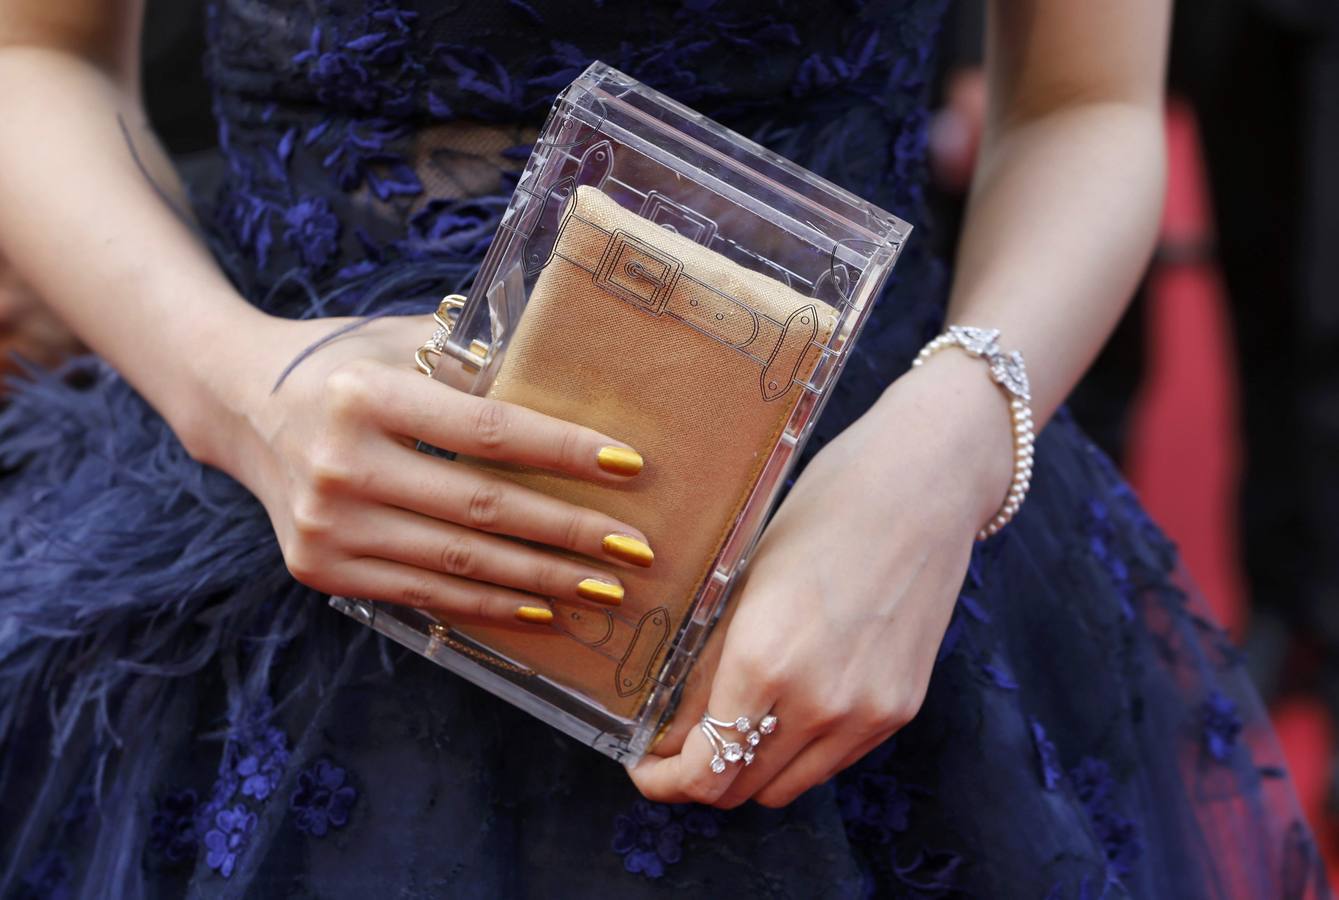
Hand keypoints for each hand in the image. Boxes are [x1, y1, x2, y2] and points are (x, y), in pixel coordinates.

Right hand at [195, 312, 655, 627]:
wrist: (240, 406)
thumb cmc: (343, 365)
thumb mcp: (401, 340)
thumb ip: (473, 360)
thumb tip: (572, 381)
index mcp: (365, 396)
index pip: (489, 431)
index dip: (564, 452)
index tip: (629, 466)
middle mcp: (339, 466)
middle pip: (482, 509)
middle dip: (570, 534)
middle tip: (635, 550)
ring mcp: (326, 527)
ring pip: (459, 565)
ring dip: (542, 582)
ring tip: (605, 592)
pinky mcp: (321, 569)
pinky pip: (423, 594)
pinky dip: (489, 607)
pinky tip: (542, 610)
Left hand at [629, 350, 1012, 806]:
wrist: (922, 487)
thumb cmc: (821, 514)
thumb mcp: (742, 583)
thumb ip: (706, 667)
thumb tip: (670, 733)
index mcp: (764, 661)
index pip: (703, 770)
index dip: (663, 781)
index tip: (644, 767)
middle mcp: (819, 704)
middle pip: (739, 789)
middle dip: (698, 776)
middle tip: (675, 748)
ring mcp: (866, 714)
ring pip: (786, 787)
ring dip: (749, 768)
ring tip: (730, 725)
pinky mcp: (900, 711)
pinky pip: (832, 760)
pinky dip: (798, 751)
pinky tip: (785, 705)